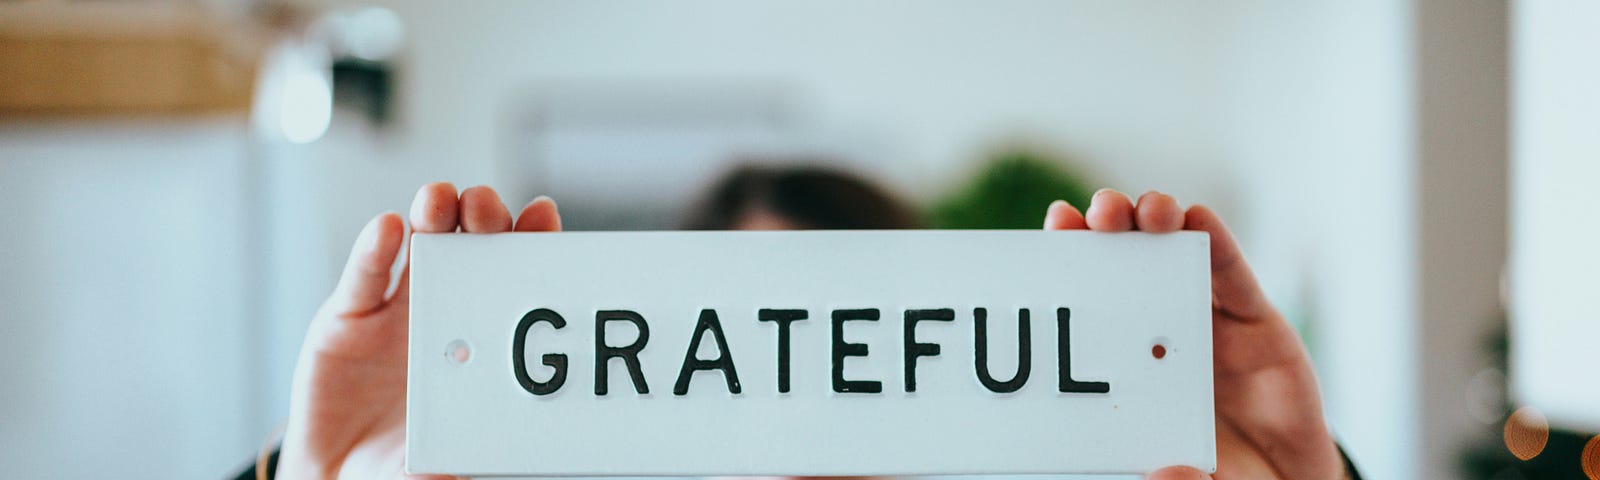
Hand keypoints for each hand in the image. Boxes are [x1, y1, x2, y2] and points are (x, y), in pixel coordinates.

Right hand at [278, 183, 561, 478]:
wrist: (343, 479)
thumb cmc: (411, 463)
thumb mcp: (455, 453)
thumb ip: (479, 439)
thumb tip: (520, 444)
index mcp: (484, 335)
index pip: (515, 276)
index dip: (530, 240)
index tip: (542, 215)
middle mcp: (446, 309)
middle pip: (471, 246)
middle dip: (481, 217)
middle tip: (485, 207)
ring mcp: (396, 309)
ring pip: (420, 244)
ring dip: (432, 214)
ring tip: (439, 201)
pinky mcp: (346, 317)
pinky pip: (364, 277)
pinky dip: (374, 249)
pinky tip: (387, 228)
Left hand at [1042, 189, 1343, 479]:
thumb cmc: (1219, 476)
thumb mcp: (1187, 479)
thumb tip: (1165, 475)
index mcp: (1129, 365)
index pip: (1090, 304)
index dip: (1070, 264)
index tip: (1054, 230)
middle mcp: (1163, 334)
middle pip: (1125, 264)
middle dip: (1105, 230)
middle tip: (1091, 215)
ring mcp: (1210, 324)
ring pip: (1175, 257)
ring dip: (1154, 222)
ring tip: (1141, 211)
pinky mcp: (1259, 325)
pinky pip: (1234, 277)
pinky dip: (1216, 242)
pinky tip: (1197, 219)